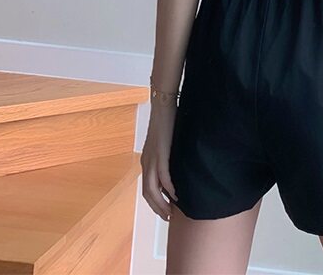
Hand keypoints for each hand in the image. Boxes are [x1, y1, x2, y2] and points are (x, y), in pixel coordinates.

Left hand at [140, 104, 178, 221]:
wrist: (162, 104)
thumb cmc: (167, 120)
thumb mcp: (165, 142)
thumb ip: (167, 155)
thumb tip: (176, 166)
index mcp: (146, 160)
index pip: (147, 188)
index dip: (155, 202)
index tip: (165, 210)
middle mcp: (146, 162)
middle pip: (148, 193)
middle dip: (157, 208)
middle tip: (167, 217)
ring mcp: (152, 158)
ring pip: (152, 189)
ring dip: (161, 203)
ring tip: (171, 212)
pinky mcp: (160, 153)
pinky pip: (162, 177)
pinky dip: (168, 188)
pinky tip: (175, 195)